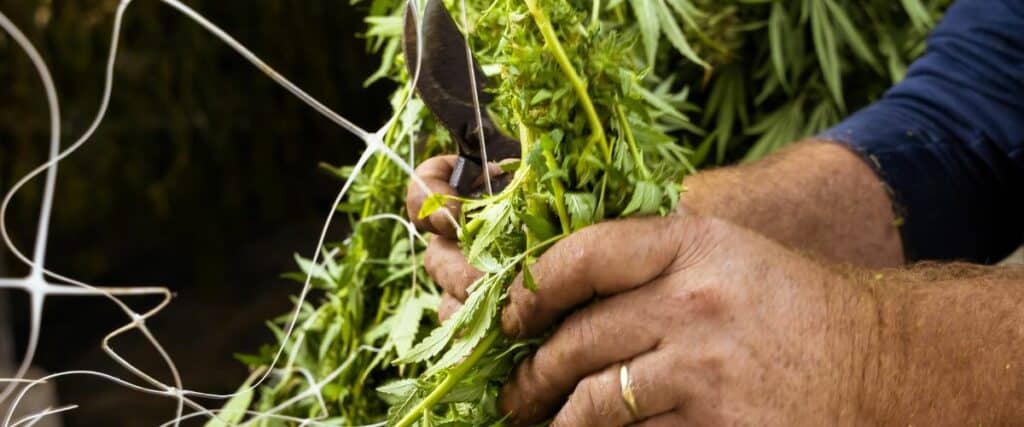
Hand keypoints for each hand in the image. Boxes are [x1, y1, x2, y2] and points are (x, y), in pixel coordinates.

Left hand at [406, 164, 879, 425]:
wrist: (883, 360)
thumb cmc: (796, 306)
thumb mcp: (728, 256)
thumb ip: (655, 263)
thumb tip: (570, 291)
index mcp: (693, 246)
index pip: (584, 256)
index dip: (533, 289)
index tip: (513, 316)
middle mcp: (693, 302)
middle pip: (579, 338)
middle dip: (534, 372)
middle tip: (515, 390)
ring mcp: (704, 368)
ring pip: (596, 401)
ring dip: (560, 419)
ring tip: (544, 423)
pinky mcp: (718, 426)